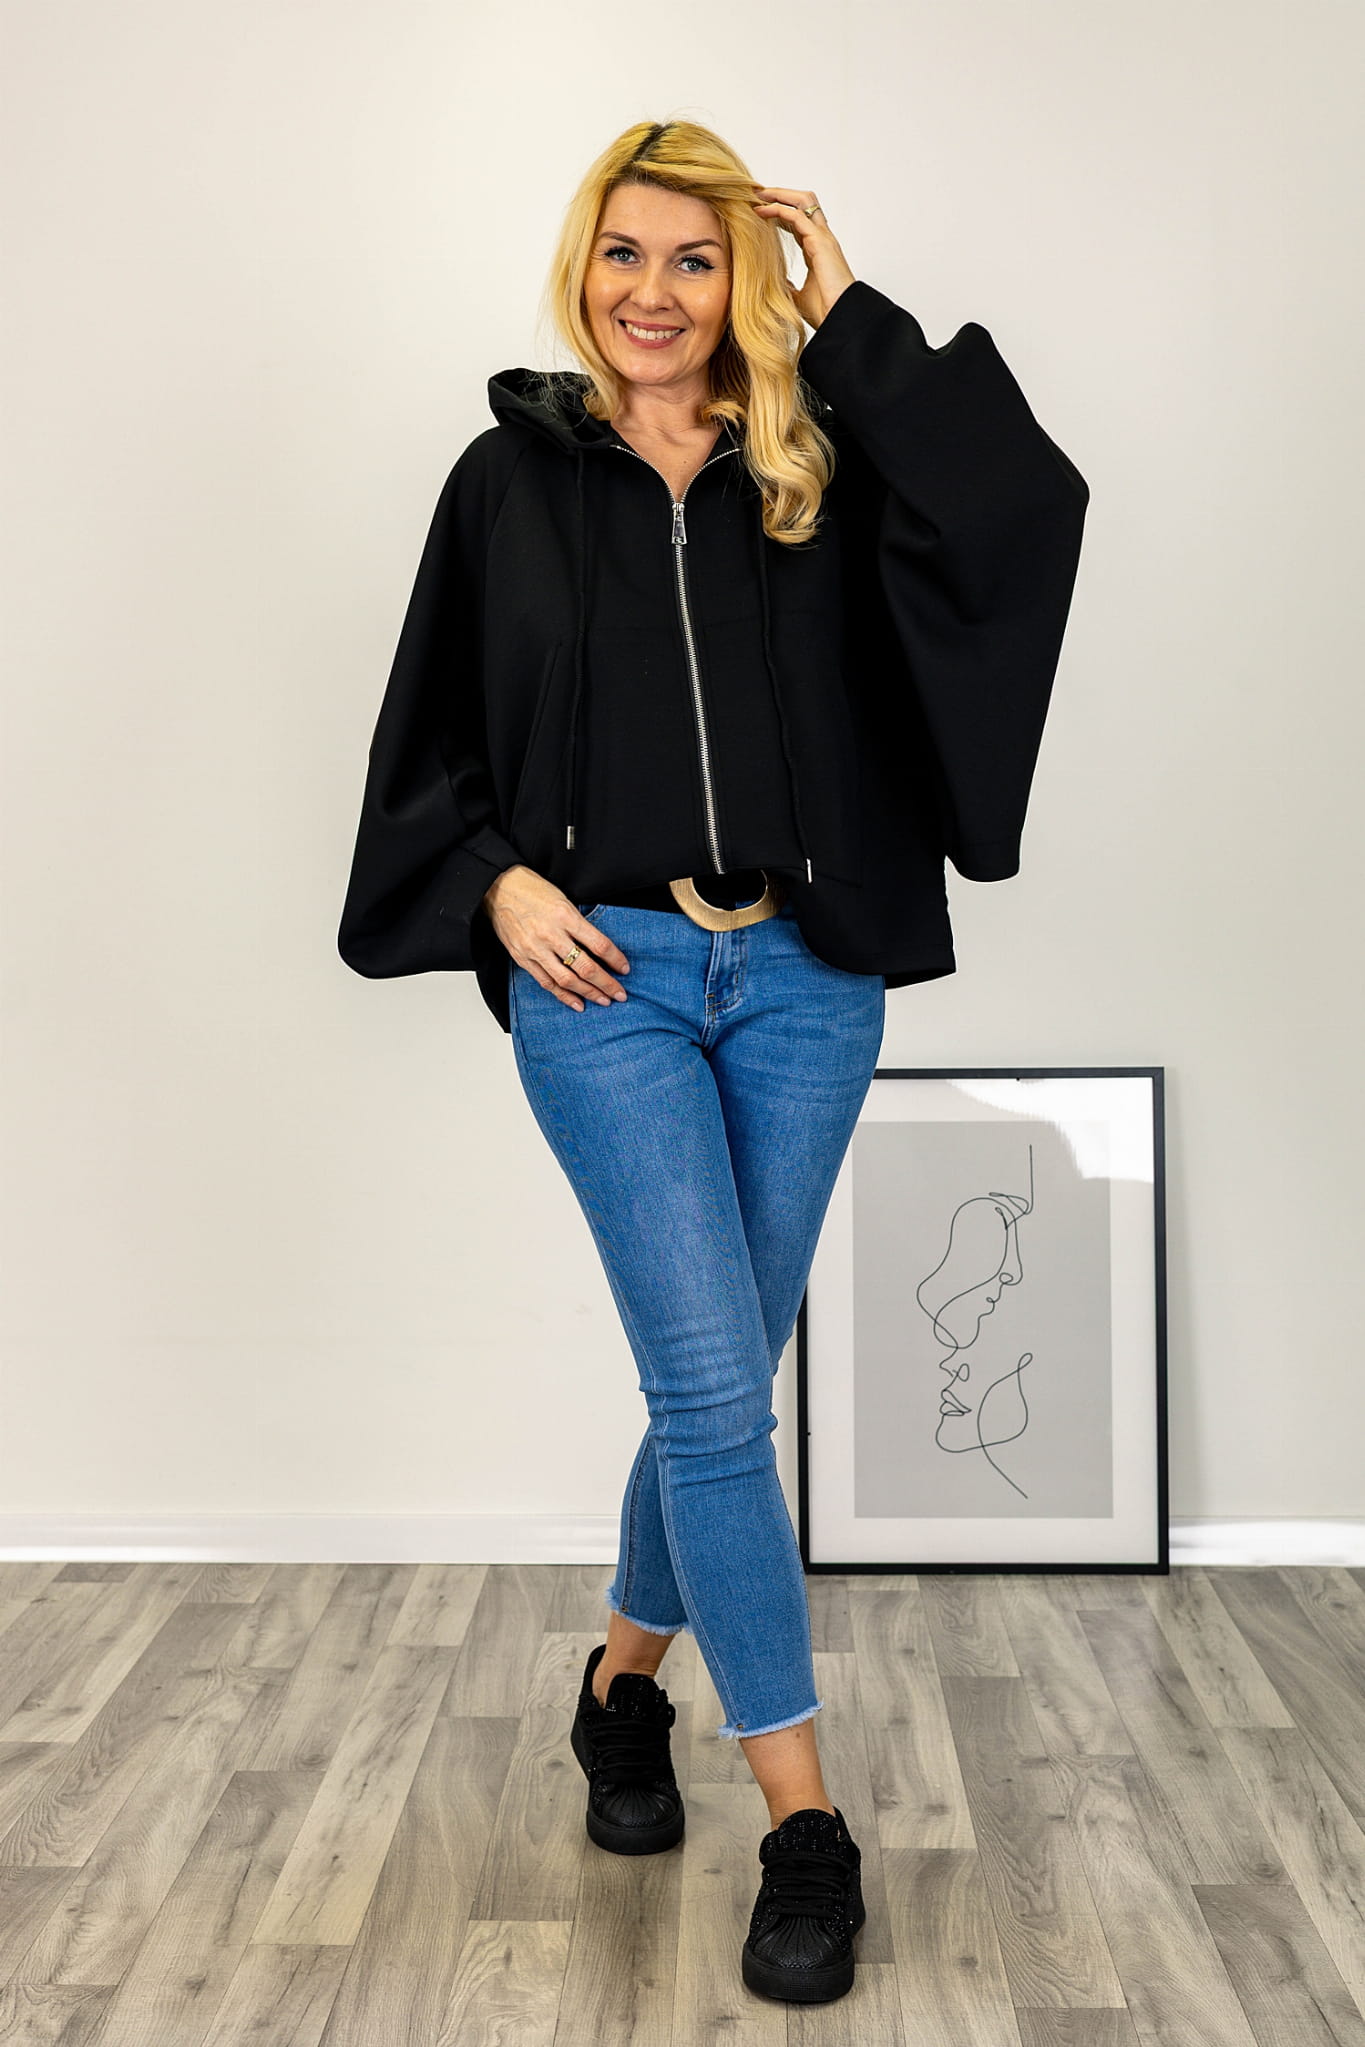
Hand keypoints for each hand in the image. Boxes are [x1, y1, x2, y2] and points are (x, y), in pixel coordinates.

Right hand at [482, 865, 629, 1011]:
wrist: (499, 889)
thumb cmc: (532, 890)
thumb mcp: (563, 900)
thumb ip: (579, 924)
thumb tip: (599, 948)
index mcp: (565, 916)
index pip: (599, 944)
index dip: (615, 959)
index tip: (625, 969)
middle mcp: (551, 935)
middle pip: (585, 967)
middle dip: (606, 983)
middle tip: (620, 994)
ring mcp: (535, 949)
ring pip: (567, 979)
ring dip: (588, 993)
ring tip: (603, 1001)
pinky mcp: (523, 958)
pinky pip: (546, 982)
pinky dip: (563, 995)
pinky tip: (577, 1003)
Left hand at [749, 185, 855, 329]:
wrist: (840, 318)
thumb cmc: (825, 310)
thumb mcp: (797, 296)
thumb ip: (787, 285)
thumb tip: (773, 282)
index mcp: (817, 249)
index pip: (798, 221)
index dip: (779, 212)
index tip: (757, 209)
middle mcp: (821, 238)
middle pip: (803, 203)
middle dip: (780, 194)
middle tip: (756, 194)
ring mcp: (822, 237)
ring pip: (803, 201)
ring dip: (779, 194)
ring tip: (758, 195)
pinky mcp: (819, 241)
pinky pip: (797, 215)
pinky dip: (777, 209)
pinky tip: (761, 211)